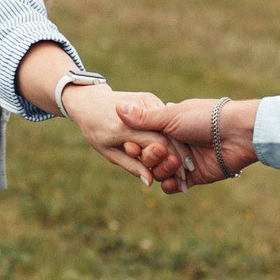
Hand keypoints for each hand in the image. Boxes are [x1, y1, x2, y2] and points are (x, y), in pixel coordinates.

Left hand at [57, 83, 182, 186]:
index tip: (181, 177)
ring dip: (181, 142)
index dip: (171, 161)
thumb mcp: (109, 152)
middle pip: (166, 135)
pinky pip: (164, 116)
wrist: (88, 101)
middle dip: (181, 154)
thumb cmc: (95, 130)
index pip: (156, 145)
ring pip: (168, 124)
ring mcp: (145, 101)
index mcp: (124, 129)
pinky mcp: (148, 96)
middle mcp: (137, 112)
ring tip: (191, 160)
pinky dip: (173, 130)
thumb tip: (150, 182)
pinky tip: (183, 143)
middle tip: (191, 171)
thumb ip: (131, 166)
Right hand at [111, 96, 257, 193]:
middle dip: (151, 158)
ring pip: (161, 172)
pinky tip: (170, 184)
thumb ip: (143, 118)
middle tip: (160, 153)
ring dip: (162, 171)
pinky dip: (170, 187)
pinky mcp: (194, 177)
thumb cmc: (204, 118)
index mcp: (168, 126)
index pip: (143, 139)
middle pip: (150, 158)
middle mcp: (175, 144)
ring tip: (173, 165)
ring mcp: (184, 161)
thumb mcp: (171, 116)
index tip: (132, 145)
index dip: (137, 145)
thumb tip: (116, 107)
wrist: (236, 133)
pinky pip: (175, 186)